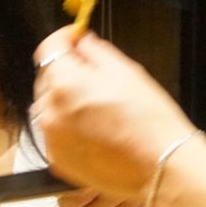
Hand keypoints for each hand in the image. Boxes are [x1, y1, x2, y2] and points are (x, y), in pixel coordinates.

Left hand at [32, 31, 197, 198]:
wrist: (159, 166)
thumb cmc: (148, 120)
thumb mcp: (126, 71)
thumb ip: (95, 51)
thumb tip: (81, 43)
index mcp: (65, 84)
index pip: (49, 49)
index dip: (64, 40)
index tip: (76, 40)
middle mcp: (50, 112)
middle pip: (46, 80)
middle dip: (64, 72)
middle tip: (92, 76)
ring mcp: (51, 140)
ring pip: (49, 109)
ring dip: (64, 101)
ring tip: (96, 108)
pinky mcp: (57, 161)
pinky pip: (54, 135)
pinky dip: (67, 128)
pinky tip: (93, 130)